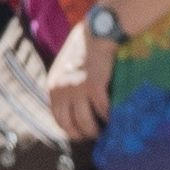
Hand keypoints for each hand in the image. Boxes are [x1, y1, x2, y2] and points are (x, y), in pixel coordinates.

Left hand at [47, 21, 116, 139]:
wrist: (97, 33)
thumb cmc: (84, 50)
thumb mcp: (65, 69)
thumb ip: (65, 86)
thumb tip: (72, 106)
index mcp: (53, 87)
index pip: (57, 118)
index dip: (69, 129)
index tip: (80, 133)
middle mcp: (61, 91)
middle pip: (70, 124)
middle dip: (82, 134)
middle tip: (95, 135)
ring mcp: (77, 90)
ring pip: (86, 122)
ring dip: (96, 130)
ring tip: (105, 132)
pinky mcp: (95, 87)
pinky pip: (103, 110)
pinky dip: (110, 117)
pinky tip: (116, 119)